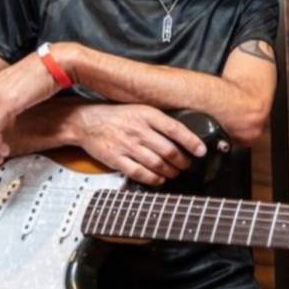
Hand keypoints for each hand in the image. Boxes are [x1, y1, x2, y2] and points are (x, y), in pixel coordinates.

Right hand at [74, 103, 207, 185]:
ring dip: (170, 172)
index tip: (201, 151)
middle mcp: (138, 130)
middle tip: (187, 165)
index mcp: (147, 114)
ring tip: (175, 172)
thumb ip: (160, 121)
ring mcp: (126, 145)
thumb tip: (185, 135)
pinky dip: (153, 179)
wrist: (86, 120)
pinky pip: (139, 173)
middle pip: (169, 150)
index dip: (191, 142)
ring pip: (157, 164)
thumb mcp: (141, 110)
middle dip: (183, 162)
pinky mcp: (116, 159)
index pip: (175, 129)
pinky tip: (159, 179)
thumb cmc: (117, 115)